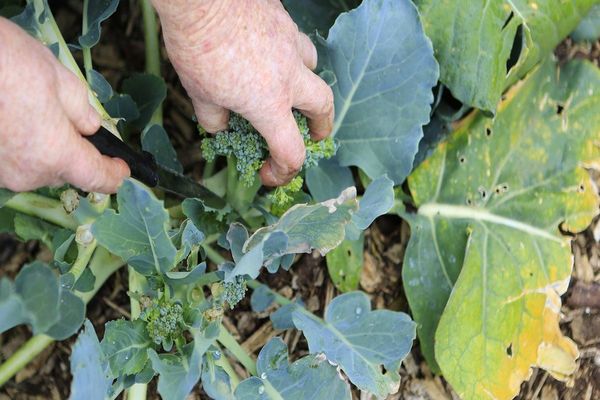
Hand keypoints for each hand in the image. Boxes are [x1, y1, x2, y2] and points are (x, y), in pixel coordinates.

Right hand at [0, 18, 128, 193]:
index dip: (114, 175)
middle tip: (69, 122)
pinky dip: (20, 146)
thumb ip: (83, 111)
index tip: (122, 169)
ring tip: (34, 114)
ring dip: (44, 149)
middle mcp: (29, 173)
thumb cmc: (9, 64)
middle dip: (73, 151)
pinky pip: (14, 161)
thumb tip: (91, 126)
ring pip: (37, 167)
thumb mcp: (61, 80)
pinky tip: (15, 119)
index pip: (97, 177)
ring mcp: (2, 173)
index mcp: (57, 155)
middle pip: (65, 171)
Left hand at [152, 0, 334, 185]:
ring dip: (308, 82)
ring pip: (313, 66)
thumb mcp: (199, 93)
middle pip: (324, 106)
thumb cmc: (197, 45)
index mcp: (269, 103)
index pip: (291, 151)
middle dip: (322, 125)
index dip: (283, 171)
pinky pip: (295, 40)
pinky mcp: (283, 20)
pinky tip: (270, 51)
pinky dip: (289, 52)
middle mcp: (288, 76)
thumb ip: (214, 117)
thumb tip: (220, 125)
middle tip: (314, 134)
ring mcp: (289, 44)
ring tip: (292, 86)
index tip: (269, 173)